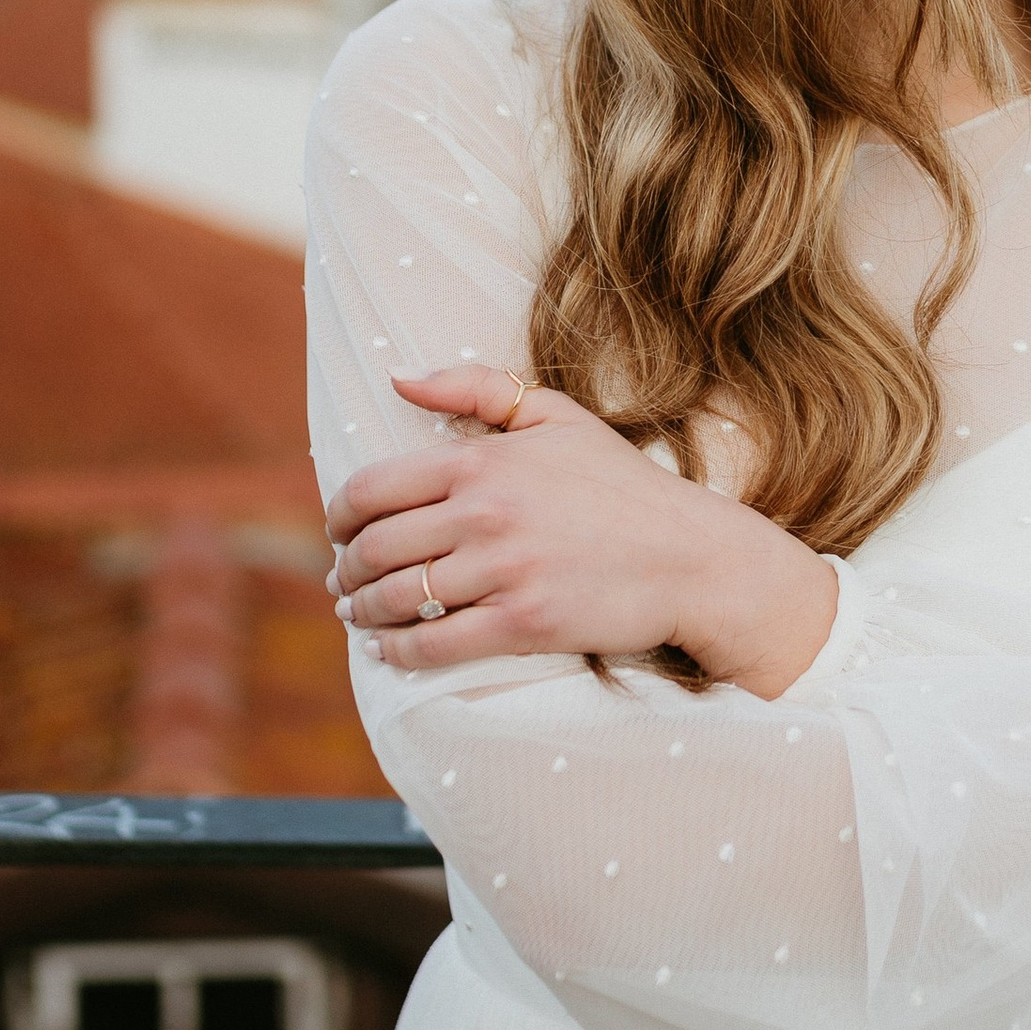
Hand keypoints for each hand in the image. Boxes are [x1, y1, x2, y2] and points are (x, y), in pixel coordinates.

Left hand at [325, 365, 838, 699]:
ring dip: (364, 612)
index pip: (371, 489)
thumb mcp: (556, 416)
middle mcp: (484, 514)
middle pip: (374, 549)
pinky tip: (391, 649)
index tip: (338, 532)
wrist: (692, 557)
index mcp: (481, 460)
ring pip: (396, 599)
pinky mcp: (523, 624)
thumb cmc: (623, 485)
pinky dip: (398, 652)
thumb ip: (474, 387)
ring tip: (359, 615)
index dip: (338, 517)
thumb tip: (399, 377)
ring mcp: (503, 571)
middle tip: (343, 582)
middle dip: (346, 570)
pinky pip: (433, 645)